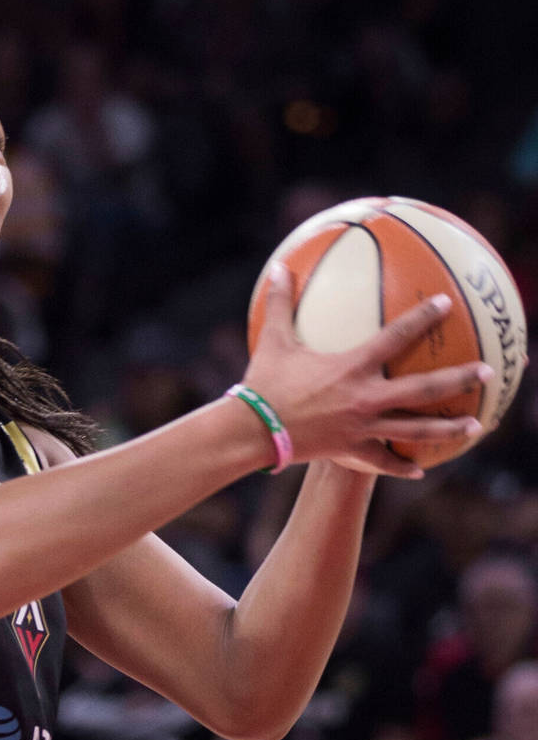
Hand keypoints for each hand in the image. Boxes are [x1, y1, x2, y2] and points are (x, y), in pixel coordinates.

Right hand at [242, 262, 488, 477]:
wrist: (253, 430)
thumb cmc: (264, 383)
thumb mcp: (272, 340)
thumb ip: (279, 304)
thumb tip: (278, 269)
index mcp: (352, 367)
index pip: (396, 336)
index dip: (422, 318)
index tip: (445, 304)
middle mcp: (366, 398)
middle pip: (423, 389)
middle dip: (458, 378)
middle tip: (486, 371)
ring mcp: (363, 427)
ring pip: (415, 429)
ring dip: (447, 428)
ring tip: (474, 426)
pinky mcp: (352, 450)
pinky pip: (383, 462)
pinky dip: (401, 467)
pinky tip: (419, 470)